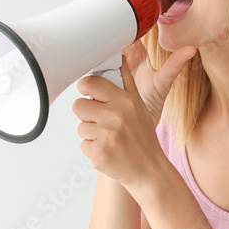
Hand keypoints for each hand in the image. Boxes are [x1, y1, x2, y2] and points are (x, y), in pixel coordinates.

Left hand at [72, 43, 195, 189]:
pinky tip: (108, 150)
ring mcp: (106, 136)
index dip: (85, 87)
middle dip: (87, 113)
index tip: (87, 92)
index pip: (90, 83)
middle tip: (101, 120)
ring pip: (80, 127)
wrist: (150, 170)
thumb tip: (119, 58)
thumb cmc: (143, 137)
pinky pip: (83, 145)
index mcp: (125, 101)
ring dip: (90, 133)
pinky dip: (92, 149)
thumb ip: (126, 82)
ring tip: (109, 138)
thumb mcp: (140, 106)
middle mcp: (115, 117)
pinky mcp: (98, 154)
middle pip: (78, 106)